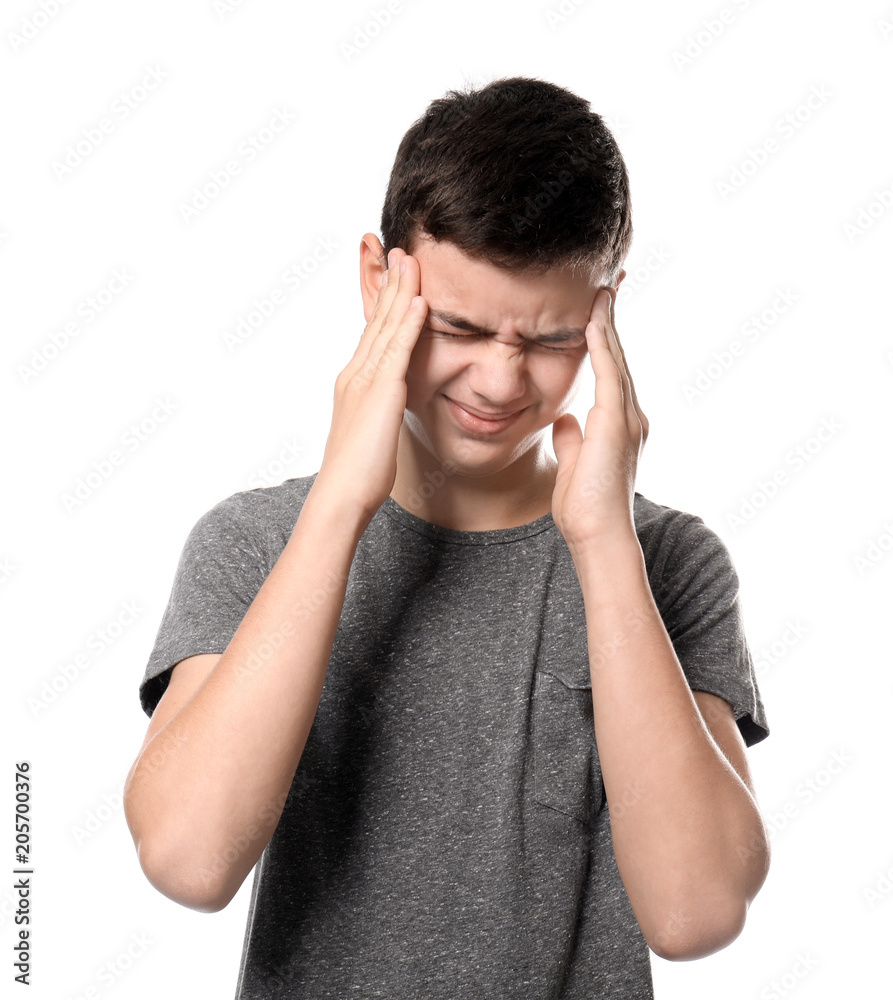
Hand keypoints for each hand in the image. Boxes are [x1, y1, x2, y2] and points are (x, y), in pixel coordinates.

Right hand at [313, 247, 427, 522]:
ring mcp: (365, 381)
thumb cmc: (357, 478)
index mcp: (353, 383)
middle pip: (376, 321)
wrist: (341, 497)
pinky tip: (420, 301)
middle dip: (389, 285)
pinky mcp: (379, 393)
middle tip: (399, 251)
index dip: (383, 304)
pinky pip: (397, 349)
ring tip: (411, 260)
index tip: (393, 277)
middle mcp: (355, 375)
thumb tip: (386, 414)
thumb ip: (378, 416)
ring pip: (385, 327)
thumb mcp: (370, 436)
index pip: (372, 334)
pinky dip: (408, 323)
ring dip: (400, 291)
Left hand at [550, 286, 648, 551]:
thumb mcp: (572, 465)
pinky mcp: (617, 424)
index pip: (611, 372)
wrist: (598, 536)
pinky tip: (593, 319)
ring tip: (602, 289)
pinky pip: (610, 374)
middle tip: (608, 285)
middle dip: (611, 321)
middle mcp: (629, 416)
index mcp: (619, 425)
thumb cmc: (584, 509)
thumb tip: (565, 420)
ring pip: (618, 359)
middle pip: (619, 358)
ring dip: (607, 324)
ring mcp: (627, 419)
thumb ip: (571, 440)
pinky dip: (603, 345)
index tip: (596, 311)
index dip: (604, 341)